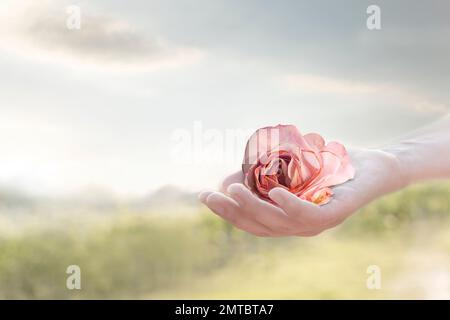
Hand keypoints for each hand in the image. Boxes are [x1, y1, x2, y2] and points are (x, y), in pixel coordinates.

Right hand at [199, 148, 405, 236]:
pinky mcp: (334, 214)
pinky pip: (307, 216)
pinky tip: (272, 192)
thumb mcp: (289, 167)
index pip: (252, 222)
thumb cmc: (331, 166)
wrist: (375, 166)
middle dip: (231, 212)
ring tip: (233, 189)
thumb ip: (262, 174)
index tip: (204, 196)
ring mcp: (317, 222)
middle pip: (259, 226)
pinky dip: (288, 205)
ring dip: (252, 207)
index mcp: (287, 218)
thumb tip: (227, 177)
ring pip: (278, 222)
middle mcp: (299, 226)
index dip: (226, 212)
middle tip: (210, 195)